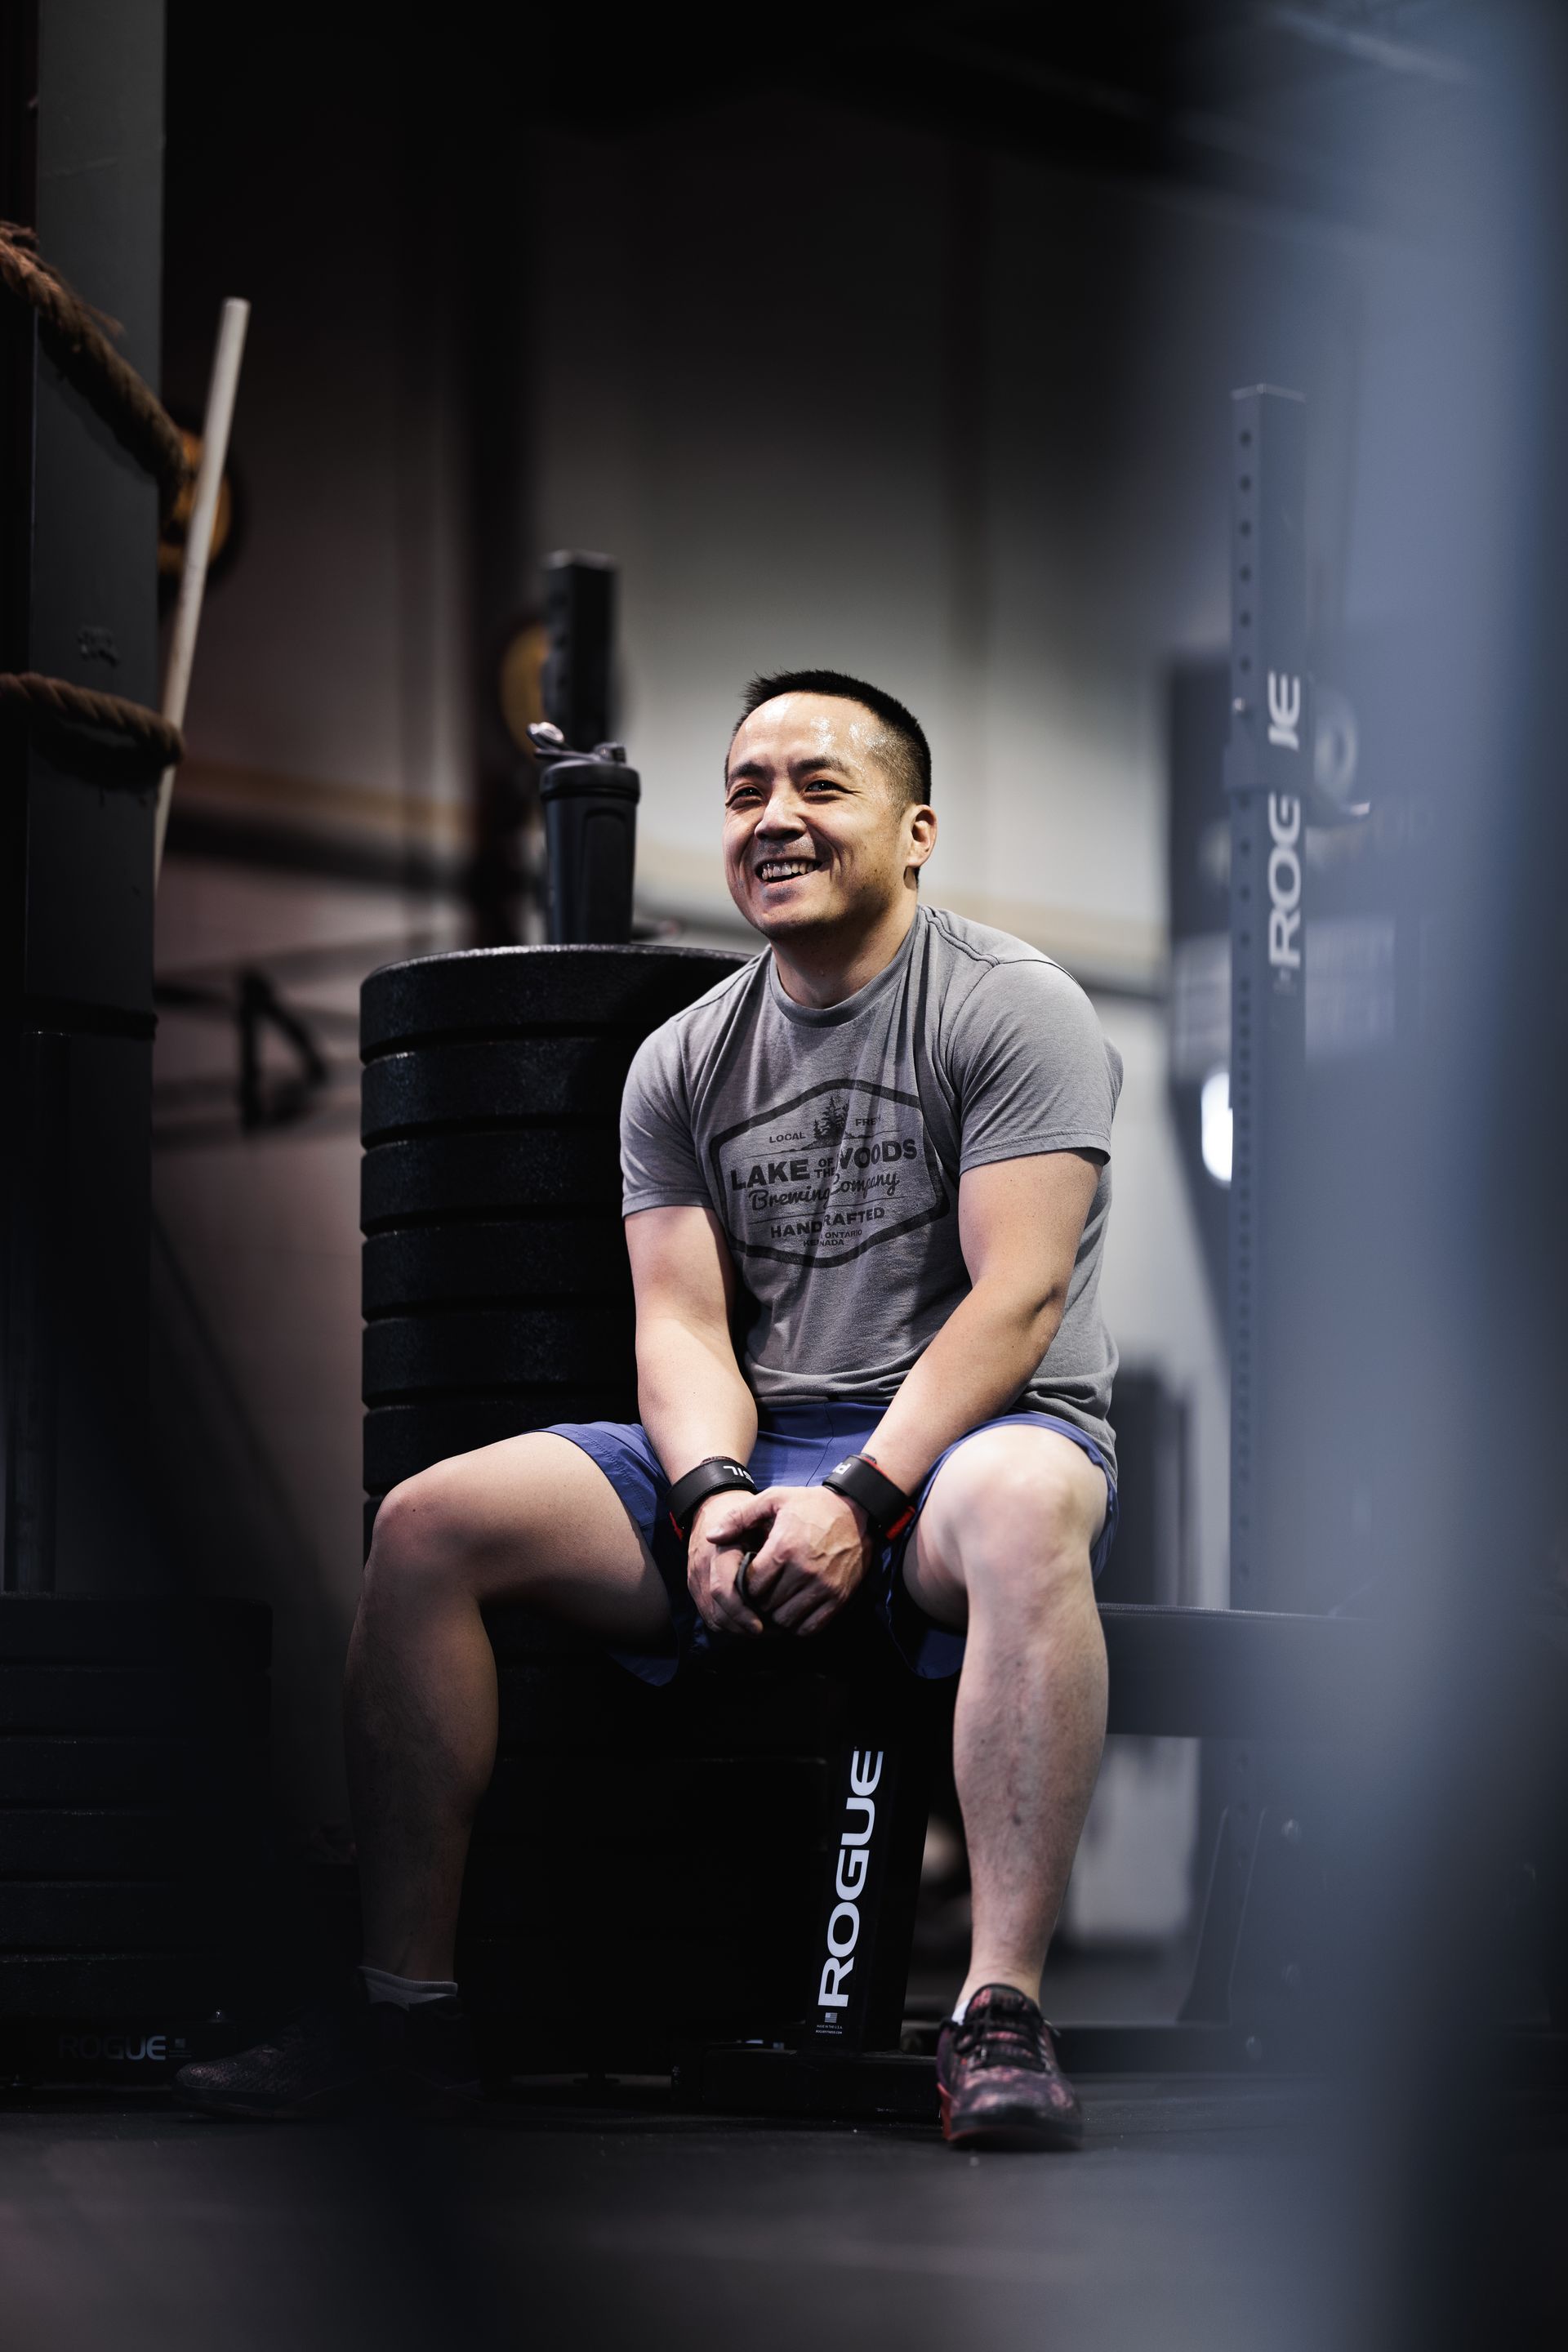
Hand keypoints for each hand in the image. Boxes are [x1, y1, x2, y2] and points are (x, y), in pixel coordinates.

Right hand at [686, 1488, 774, 1637]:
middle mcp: (702, 1568)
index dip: (742, 1612)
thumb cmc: (743, 1513)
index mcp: (719, 1551)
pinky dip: (731, 1625)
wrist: (711, 1505)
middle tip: (774, 1632)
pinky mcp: (695, 1587)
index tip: (762, 1625)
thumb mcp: (758, 1518)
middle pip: (718, 1612)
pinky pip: (712, 1616)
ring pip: (714, 1618)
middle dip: (745, 1627)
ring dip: (739, 1629)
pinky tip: (752, 1624)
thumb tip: (781, 1573)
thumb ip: (768, 1543)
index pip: (723, 1590)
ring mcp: (695, 1579)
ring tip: (767, 1631)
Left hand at [738, 1485, 874, 1636]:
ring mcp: (823, 1587)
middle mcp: (804, 1571)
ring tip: (774, 1602)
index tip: (747, 1578)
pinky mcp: (838, 1598)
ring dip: (775, 1615)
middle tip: (758, 1593)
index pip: (751, 1584)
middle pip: (766, 1604)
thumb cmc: (812, 1505)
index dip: (744, 1585)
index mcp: (784, 1548)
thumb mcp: (774, 1499)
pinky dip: (797, 1625)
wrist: (857, 1511)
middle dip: (757, 1601)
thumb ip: (739, 1517)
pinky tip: (793, 1610)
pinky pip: (809, 1627)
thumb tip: (712, 1537)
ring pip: (785, 1619)